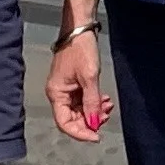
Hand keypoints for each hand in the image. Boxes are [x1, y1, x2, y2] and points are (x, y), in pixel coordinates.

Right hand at [46, 0, 112, 141]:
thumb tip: (94, 123)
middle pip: (72, 119)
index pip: (64, 123)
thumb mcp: (89, 77)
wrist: (80, 29)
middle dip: (90, 121)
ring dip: (94, 112)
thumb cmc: (81, 49)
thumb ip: (92, 102)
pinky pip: (83, 101)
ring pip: (80, 111)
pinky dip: (94, 103)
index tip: (97, 135)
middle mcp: (58, 94)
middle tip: (106, 116)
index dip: (80, 133)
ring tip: (108, 106)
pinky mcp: (74, 84)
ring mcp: (66, 89)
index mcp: (56, 93)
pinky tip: (105, 99)